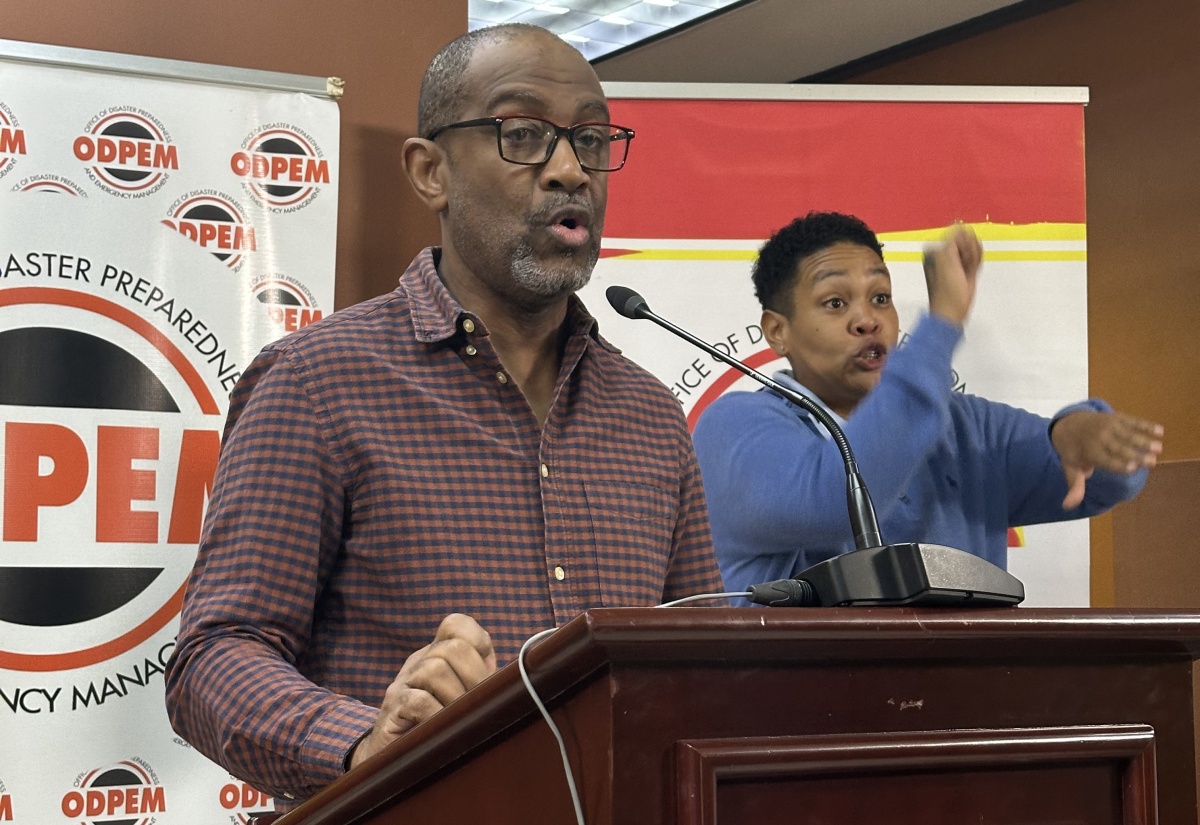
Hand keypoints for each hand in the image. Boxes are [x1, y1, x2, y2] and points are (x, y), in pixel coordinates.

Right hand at [349, 613, 496, 768]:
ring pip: (435, 669)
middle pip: (453, 647)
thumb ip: (481, 683)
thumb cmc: (436, 726)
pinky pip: (418, 701)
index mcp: (437, 654)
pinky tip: (440, 727)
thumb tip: (516, 680)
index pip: (455, 624)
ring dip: (455, 697)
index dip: (477, 640)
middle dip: (473, 676)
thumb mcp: (461, 699)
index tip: (487, 671)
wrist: (391, 759)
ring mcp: (403, 683)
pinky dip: (436, 714)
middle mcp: (419, 661)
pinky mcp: (392, 708)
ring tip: (457, 718)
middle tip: (476, 703)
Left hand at [923, 223, 982, 325]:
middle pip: (966, 238)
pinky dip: (977, 261)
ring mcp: (956, 259)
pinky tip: (971, 271)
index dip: (962, 242)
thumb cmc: (946, 290)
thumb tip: (958, 225)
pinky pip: (977, 255)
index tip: (960, 254)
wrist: (952, 309)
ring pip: (973, 246)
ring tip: (966, 270)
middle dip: (969, 250)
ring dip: (973, 256)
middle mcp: (944, 253)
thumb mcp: (946, 260)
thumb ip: (952, 240)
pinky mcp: (966, 266)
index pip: (956, 231)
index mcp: (935, 249)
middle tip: (963, 265)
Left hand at [1050, 411, 1163, 508]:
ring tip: (1159, 448)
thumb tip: (1067, 507)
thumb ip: (1075, 486)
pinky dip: (1145, 425)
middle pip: (1119, 448)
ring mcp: (1108, 425)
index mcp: (1088, 451)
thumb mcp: (1070, 468)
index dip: (1117, 464)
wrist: (1069, 423)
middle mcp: (1098, 437)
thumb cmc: (1073, 451)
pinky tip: (1160, 430)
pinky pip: (1132, 421)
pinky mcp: (1116, 417)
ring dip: (1144, 440)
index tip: (1132, 469)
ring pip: (1128, 434)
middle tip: (1153, 462)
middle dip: (1135, 455)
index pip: (1104, 459)